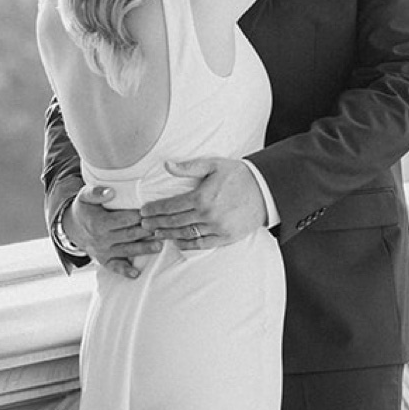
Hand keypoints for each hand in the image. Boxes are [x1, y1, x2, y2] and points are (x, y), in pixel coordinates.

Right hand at [66, 184, 160, 279]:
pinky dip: (125, 271)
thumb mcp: (85, 196)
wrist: (72, 227)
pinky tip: (136, 274)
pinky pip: (115, 267)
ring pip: (126, 250)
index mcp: (98, 222)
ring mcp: (103, 251)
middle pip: (128, 235)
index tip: (152, 212)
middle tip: (162, 229)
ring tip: (159, 246)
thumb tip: (111, 192)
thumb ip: (97, 192)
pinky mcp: (104, 260)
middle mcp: (101, 239)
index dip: (138, 215)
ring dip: (143, 249)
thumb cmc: (85, 208)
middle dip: (146, 232)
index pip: (123, 219)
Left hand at [138, 158, 266, 249]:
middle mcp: (208, 215)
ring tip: (156, 234)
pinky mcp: (226, 237)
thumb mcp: (214, 165)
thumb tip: (167, 165)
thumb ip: (189, 167)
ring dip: (169, 235)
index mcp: (202, 197)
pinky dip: (188, 244)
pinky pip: (202, 244)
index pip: (171, 206)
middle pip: (175, 222)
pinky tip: (177, 242)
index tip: (144, 211)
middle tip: (144, 224)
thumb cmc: (238, 175)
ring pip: (186, 234)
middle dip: (157, 223)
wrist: (265, 190)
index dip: (155, 210)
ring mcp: (217, 228)